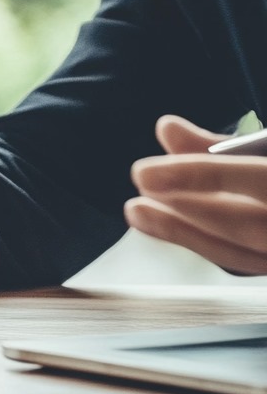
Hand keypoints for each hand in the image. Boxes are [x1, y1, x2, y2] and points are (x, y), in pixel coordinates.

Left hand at [127, 114, 266, 273]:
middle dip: (184, 209)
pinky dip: (210, 246)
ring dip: (186, 234)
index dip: (196, 174)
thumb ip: (220, 145)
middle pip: (243, 224)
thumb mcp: (266, 151)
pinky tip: (176, 229)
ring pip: (243, 256)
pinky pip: (249, 265)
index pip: (252, 178)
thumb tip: (166, 129)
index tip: (144, 172)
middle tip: (139, 188)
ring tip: (141, 212)